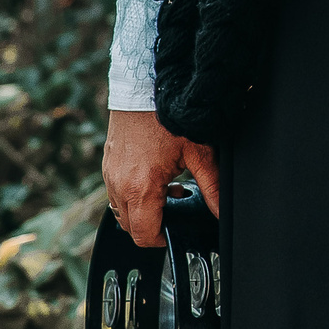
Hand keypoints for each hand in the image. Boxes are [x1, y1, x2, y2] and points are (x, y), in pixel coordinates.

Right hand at [101, 110, 218, 249]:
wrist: (144, 88)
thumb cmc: (170, 117)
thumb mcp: (199, 152)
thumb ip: (212, 186)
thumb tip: (222, 211)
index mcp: (141, 188)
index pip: (143, 234)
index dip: (161, 239)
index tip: (174, 232)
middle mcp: (119, 185)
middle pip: (131, 226)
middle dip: (152, 224)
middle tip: (176, 204)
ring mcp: (109, 175)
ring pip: (121, 210)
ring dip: (142, 209)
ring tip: (168, 189)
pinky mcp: (107, 165)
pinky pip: (115, 192)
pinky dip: (132, 193)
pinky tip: (153, 176)